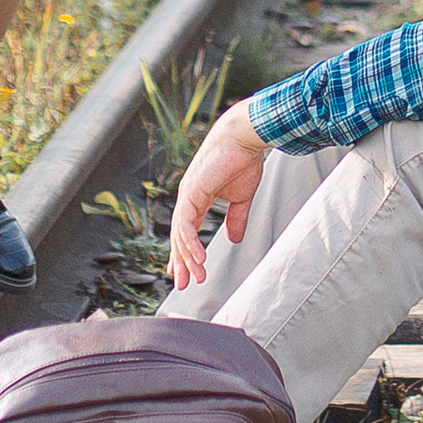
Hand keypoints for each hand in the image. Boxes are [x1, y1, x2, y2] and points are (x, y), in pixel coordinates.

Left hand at [170, 99, 264, 287]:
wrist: (243, 138)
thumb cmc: (242, 160)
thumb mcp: (241, 198)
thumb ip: (236, 219)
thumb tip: (234, 239)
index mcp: (197, 199)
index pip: (186, 231)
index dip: (183, 251)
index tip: (182, 271)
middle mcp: (188, 198)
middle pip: (179, 237)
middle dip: (182, 262)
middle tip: (183, 284)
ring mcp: (187, 195)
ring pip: (181, 234)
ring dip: (189, 258)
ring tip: (196, 277)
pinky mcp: (191, 192)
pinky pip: (187, 224)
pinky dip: (191, 243)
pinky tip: (198, 258)